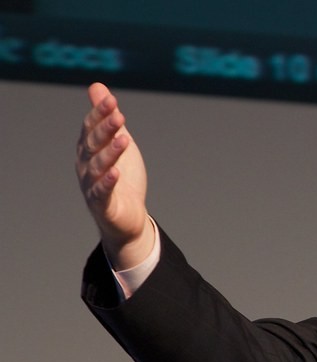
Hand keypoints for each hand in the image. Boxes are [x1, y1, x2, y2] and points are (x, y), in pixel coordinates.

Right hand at [76, 83, 151, 269]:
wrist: (127, 217)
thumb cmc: (122, 176)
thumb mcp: (117, 142)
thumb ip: (107, 118)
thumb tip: (97, 87)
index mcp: (89, 149)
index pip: (91, 127)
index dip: (100, 114)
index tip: (112, 100)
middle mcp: (86, 165)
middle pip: (94, 144)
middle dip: (105, 129)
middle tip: (118, 114)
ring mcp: (92, 185)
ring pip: (99, 166)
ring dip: (110, 153)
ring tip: (124, 140)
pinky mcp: (103, 204)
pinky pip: (103, 192)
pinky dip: (108, 182)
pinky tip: (116, 172)